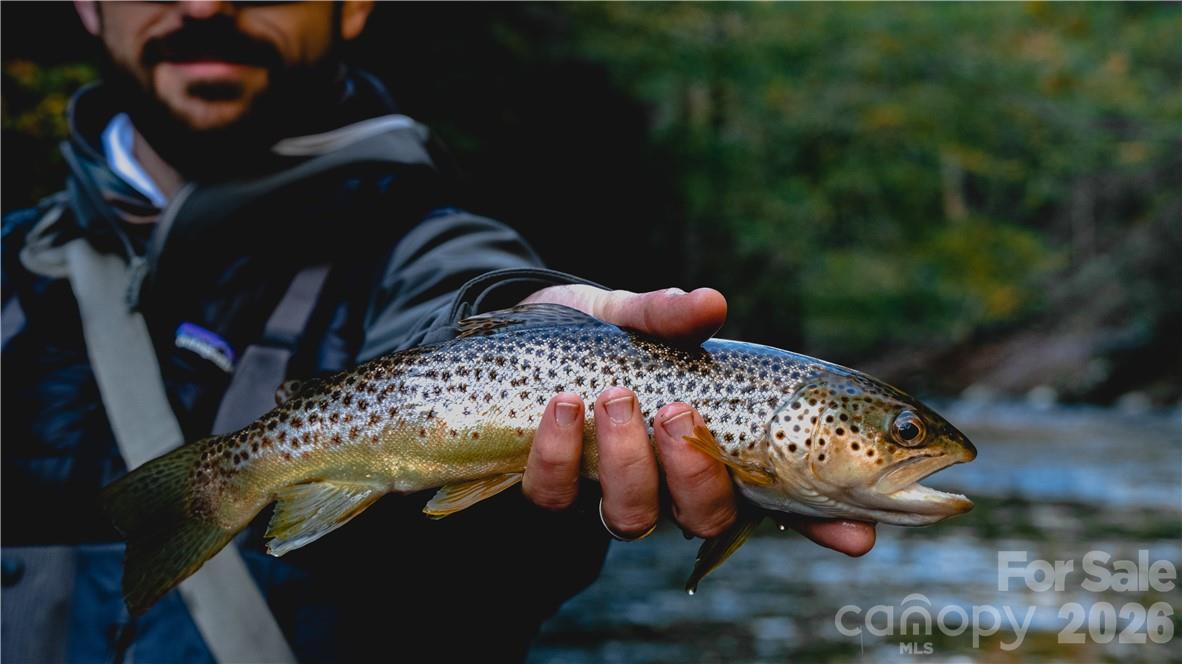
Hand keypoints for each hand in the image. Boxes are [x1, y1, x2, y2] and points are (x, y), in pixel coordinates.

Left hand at [518, 285, 875, 554]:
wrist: (525, 332)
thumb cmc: (604, 334)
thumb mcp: (640, 316)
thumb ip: (673, 315)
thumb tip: (711, 304)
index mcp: (712, 447)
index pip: (779, 497)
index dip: (822, 524)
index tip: (859, 534)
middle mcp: (669, 483)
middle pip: (704, 518)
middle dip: (695, 473)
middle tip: (677, 412)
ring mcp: (609, 488)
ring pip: (632, 517)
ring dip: (628, 460)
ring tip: (615, 397)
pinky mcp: (550, 482)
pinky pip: (555, 495)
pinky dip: (559, 452)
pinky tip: (562, 405)